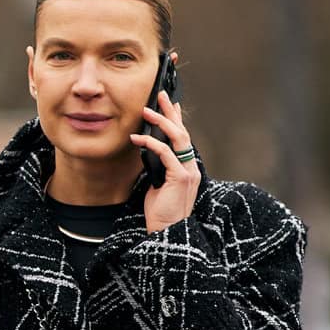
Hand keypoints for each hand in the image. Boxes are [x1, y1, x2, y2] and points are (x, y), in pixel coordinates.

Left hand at [132, 72, 201, 232]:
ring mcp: (188, 172)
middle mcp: (191, 168)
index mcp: (188, 169)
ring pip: (177, 138)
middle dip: (171, 112)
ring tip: (147, 111)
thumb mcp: (159, 186)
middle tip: (160, 95)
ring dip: (162, 122)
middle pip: (182, 132)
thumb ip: (158, 169)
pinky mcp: (180, 178)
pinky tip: (137, 139)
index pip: (183, 139)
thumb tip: (149, 154)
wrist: (168, 233)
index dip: (178, 120)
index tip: (172, 104)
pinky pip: (166, 153)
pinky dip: (151, 144)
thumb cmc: (162, 213)